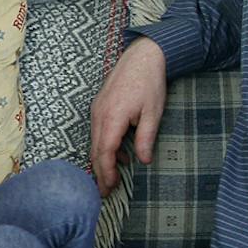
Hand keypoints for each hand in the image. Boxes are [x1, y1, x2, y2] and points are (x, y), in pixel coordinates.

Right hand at [90, 36, 167, 195]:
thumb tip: (143, 161)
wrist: (143, 55)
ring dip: (102, 159)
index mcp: (112, 118)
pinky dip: (105, 145)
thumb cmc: (150, 82)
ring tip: (112, 177)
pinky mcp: (99, 105)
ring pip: (94, 141)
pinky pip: (98, 131)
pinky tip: (119, 153)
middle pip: (95, 150)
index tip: (110, 187)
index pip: (104, 152)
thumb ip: (145, 139)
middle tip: (105, 191)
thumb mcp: (153, 113)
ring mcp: (97, 109)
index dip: (106, 172)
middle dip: (100, 172)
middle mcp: (99, 115)